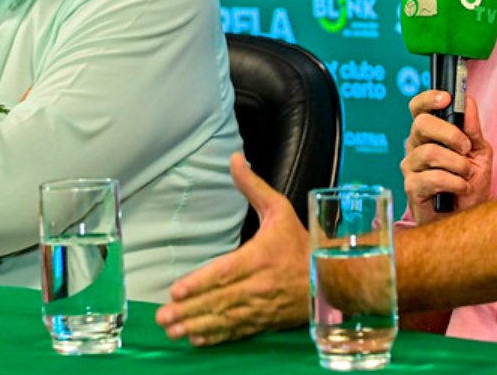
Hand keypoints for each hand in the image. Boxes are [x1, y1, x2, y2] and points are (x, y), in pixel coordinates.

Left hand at [155, 152, 308, 345]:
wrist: (334, 277)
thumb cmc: (301, 242)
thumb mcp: (279, 209)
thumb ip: (253, 186)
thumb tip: (234, 158)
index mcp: (260, 257)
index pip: (224, 272)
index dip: (199, 283)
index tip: (176, 290)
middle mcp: (259, 285)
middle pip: (220, 300)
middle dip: (189, 310)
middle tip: (162, 317)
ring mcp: (262, 307)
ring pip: (225, 319)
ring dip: (196, 326)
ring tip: (172, 330)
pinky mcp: (266, 322)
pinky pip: (238, 331)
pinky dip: (217, 337)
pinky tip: (196, 339)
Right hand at [400, 91, 491, 223]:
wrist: (468, 217)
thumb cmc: (470, 183)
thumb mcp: (479, 152)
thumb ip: (472, 128)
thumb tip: (467, 101)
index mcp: (429, 134)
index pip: (418, 108)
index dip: (428, 98)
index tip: (446, 98)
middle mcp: (415, 147)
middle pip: (421, 124)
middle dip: (450, 133)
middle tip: (465, 148)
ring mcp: (411, 167)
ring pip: (430, 152)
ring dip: (457, 164)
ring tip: (467, 175)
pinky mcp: (412, 188)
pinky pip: (432, 177)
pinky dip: (455, 182)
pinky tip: (462, 188)